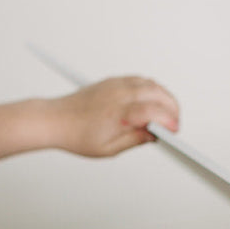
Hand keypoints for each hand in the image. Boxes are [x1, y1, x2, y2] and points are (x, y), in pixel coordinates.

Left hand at [47, 77, 179, 157]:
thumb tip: (154, 135)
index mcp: (118, 113)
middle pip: (157, 93)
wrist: (55, 119)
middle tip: (174, 123)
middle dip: (172, 108)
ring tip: (166, 114)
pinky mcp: (113, 81)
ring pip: (151, 83)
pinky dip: (152, 89)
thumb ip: (135, 140)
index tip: (174, 130)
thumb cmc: (76, 135)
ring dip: (164, 96)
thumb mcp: (109, 149)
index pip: (152, 111)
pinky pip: (140, 80)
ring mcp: (116, 85)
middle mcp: (119, 94)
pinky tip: (153, 102)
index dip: (168, 120)